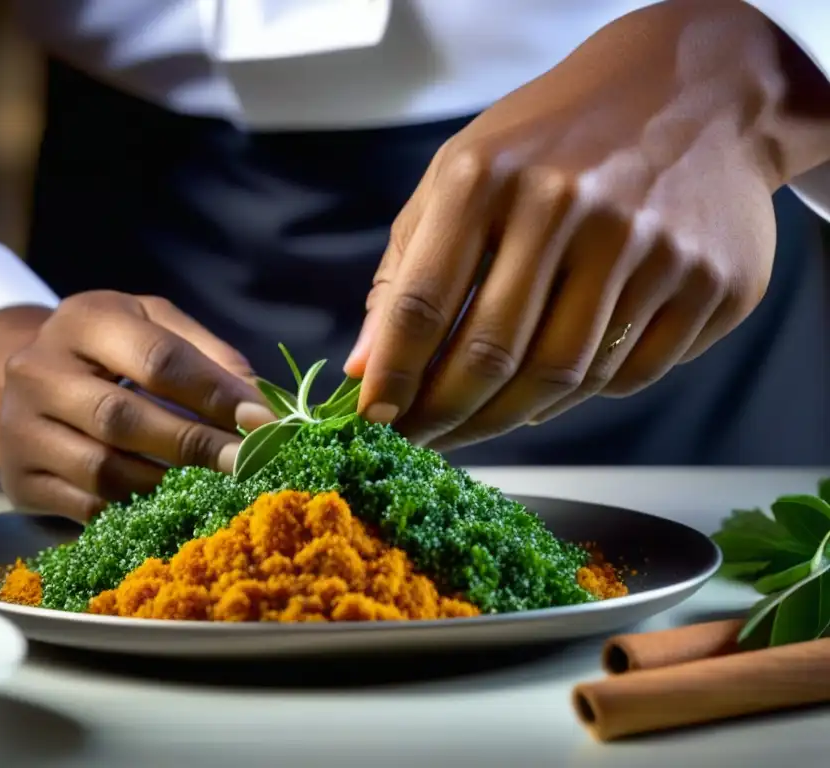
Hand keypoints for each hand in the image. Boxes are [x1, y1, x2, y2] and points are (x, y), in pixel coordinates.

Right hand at [0, 292, 272, 521]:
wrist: (28, 381)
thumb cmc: (112, 351)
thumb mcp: (157, 329)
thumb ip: (211, 359)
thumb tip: (264, 409)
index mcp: (84, 319)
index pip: (158, 359)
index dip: (215, 394)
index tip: (264, 423)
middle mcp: (38, 370)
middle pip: (123, 419)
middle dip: (195, 445)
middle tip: (246, 464)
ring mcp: (19, 427)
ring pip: (103, 470)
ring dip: (168, 485)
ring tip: (214, 486)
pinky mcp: (17, 478)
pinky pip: (86, 507)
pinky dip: (136, 512)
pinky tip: (171, 507)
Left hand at [346, 0, 829, 451]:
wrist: (694, 89)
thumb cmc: (551, 142)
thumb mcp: (461, 175)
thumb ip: (406, 268)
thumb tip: (365, 367)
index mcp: (488, 177)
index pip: (422, 303)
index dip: (393, 375)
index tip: (376, 420)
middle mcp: (569, 205)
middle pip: (492, 354)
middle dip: (447, 415)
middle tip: (424, 441)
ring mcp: (649, 243)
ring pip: (564, 376)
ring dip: (509, 417)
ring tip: (480, 422)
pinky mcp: (711, 279)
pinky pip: (633, 373)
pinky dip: (584, 397)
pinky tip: (552, 391)